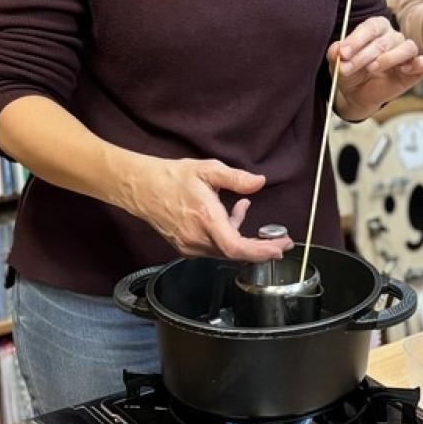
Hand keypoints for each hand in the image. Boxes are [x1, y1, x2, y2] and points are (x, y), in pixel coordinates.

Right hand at [121, 155, 284, 263]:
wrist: (140, 188)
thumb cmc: (172, 177)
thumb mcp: (207, 169)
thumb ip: (236, 178)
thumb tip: (260, 182)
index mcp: (205, 219)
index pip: (236, 248)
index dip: (260, 252)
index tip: (279, 249)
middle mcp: (197, 238)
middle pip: (235, 253)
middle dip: (261, 248)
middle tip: (281, 241)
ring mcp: (189, 246)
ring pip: (225, 250)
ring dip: (241, 235)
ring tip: (243, 208)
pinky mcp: (185, 247)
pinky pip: (213, 248)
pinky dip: (226, 235)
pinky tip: (227, 216)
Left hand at [330, 15, 422, 120]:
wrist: (358, 94)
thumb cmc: (351, 72)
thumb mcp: (338, 63)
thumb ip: (336, 54)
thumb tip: (337, 50)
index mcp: (377, 27)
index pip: (371, 27)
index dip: (357, 39)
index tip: (343, 53)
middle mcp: (394, 36)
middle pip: (385, 41)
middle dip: (363, 55)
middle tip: (347, 68)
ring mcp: (407, 52)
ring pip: (407, 47)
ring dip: (388, 58)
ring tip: (372, 68)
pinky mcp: (418, 69)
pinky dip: (422, 63)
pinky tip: (405, 70)